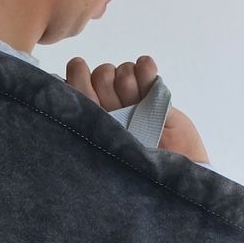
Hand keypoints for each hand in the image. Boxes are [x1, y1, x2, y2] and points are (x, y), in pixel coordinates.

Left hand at [65, 54, 209, 162]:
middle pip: (102, 75)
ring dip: (130, 82)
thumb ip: (90, 120)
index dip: (78, 75)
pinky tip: (148, 81)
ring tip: (138, 104)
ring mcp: (132, 98)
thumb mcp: (104, 148)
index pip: (76, 85)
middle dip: (109, 85)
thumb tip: (74, 90)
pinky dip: (145, 68)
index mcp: (92, 120)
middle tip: (121, 107)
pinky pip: (144, 67)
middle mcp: (110, 106)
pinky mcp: (153, 93)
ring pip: (122, 71)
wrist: (170, 175)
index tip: (85, 81)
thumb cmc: (133, 169)